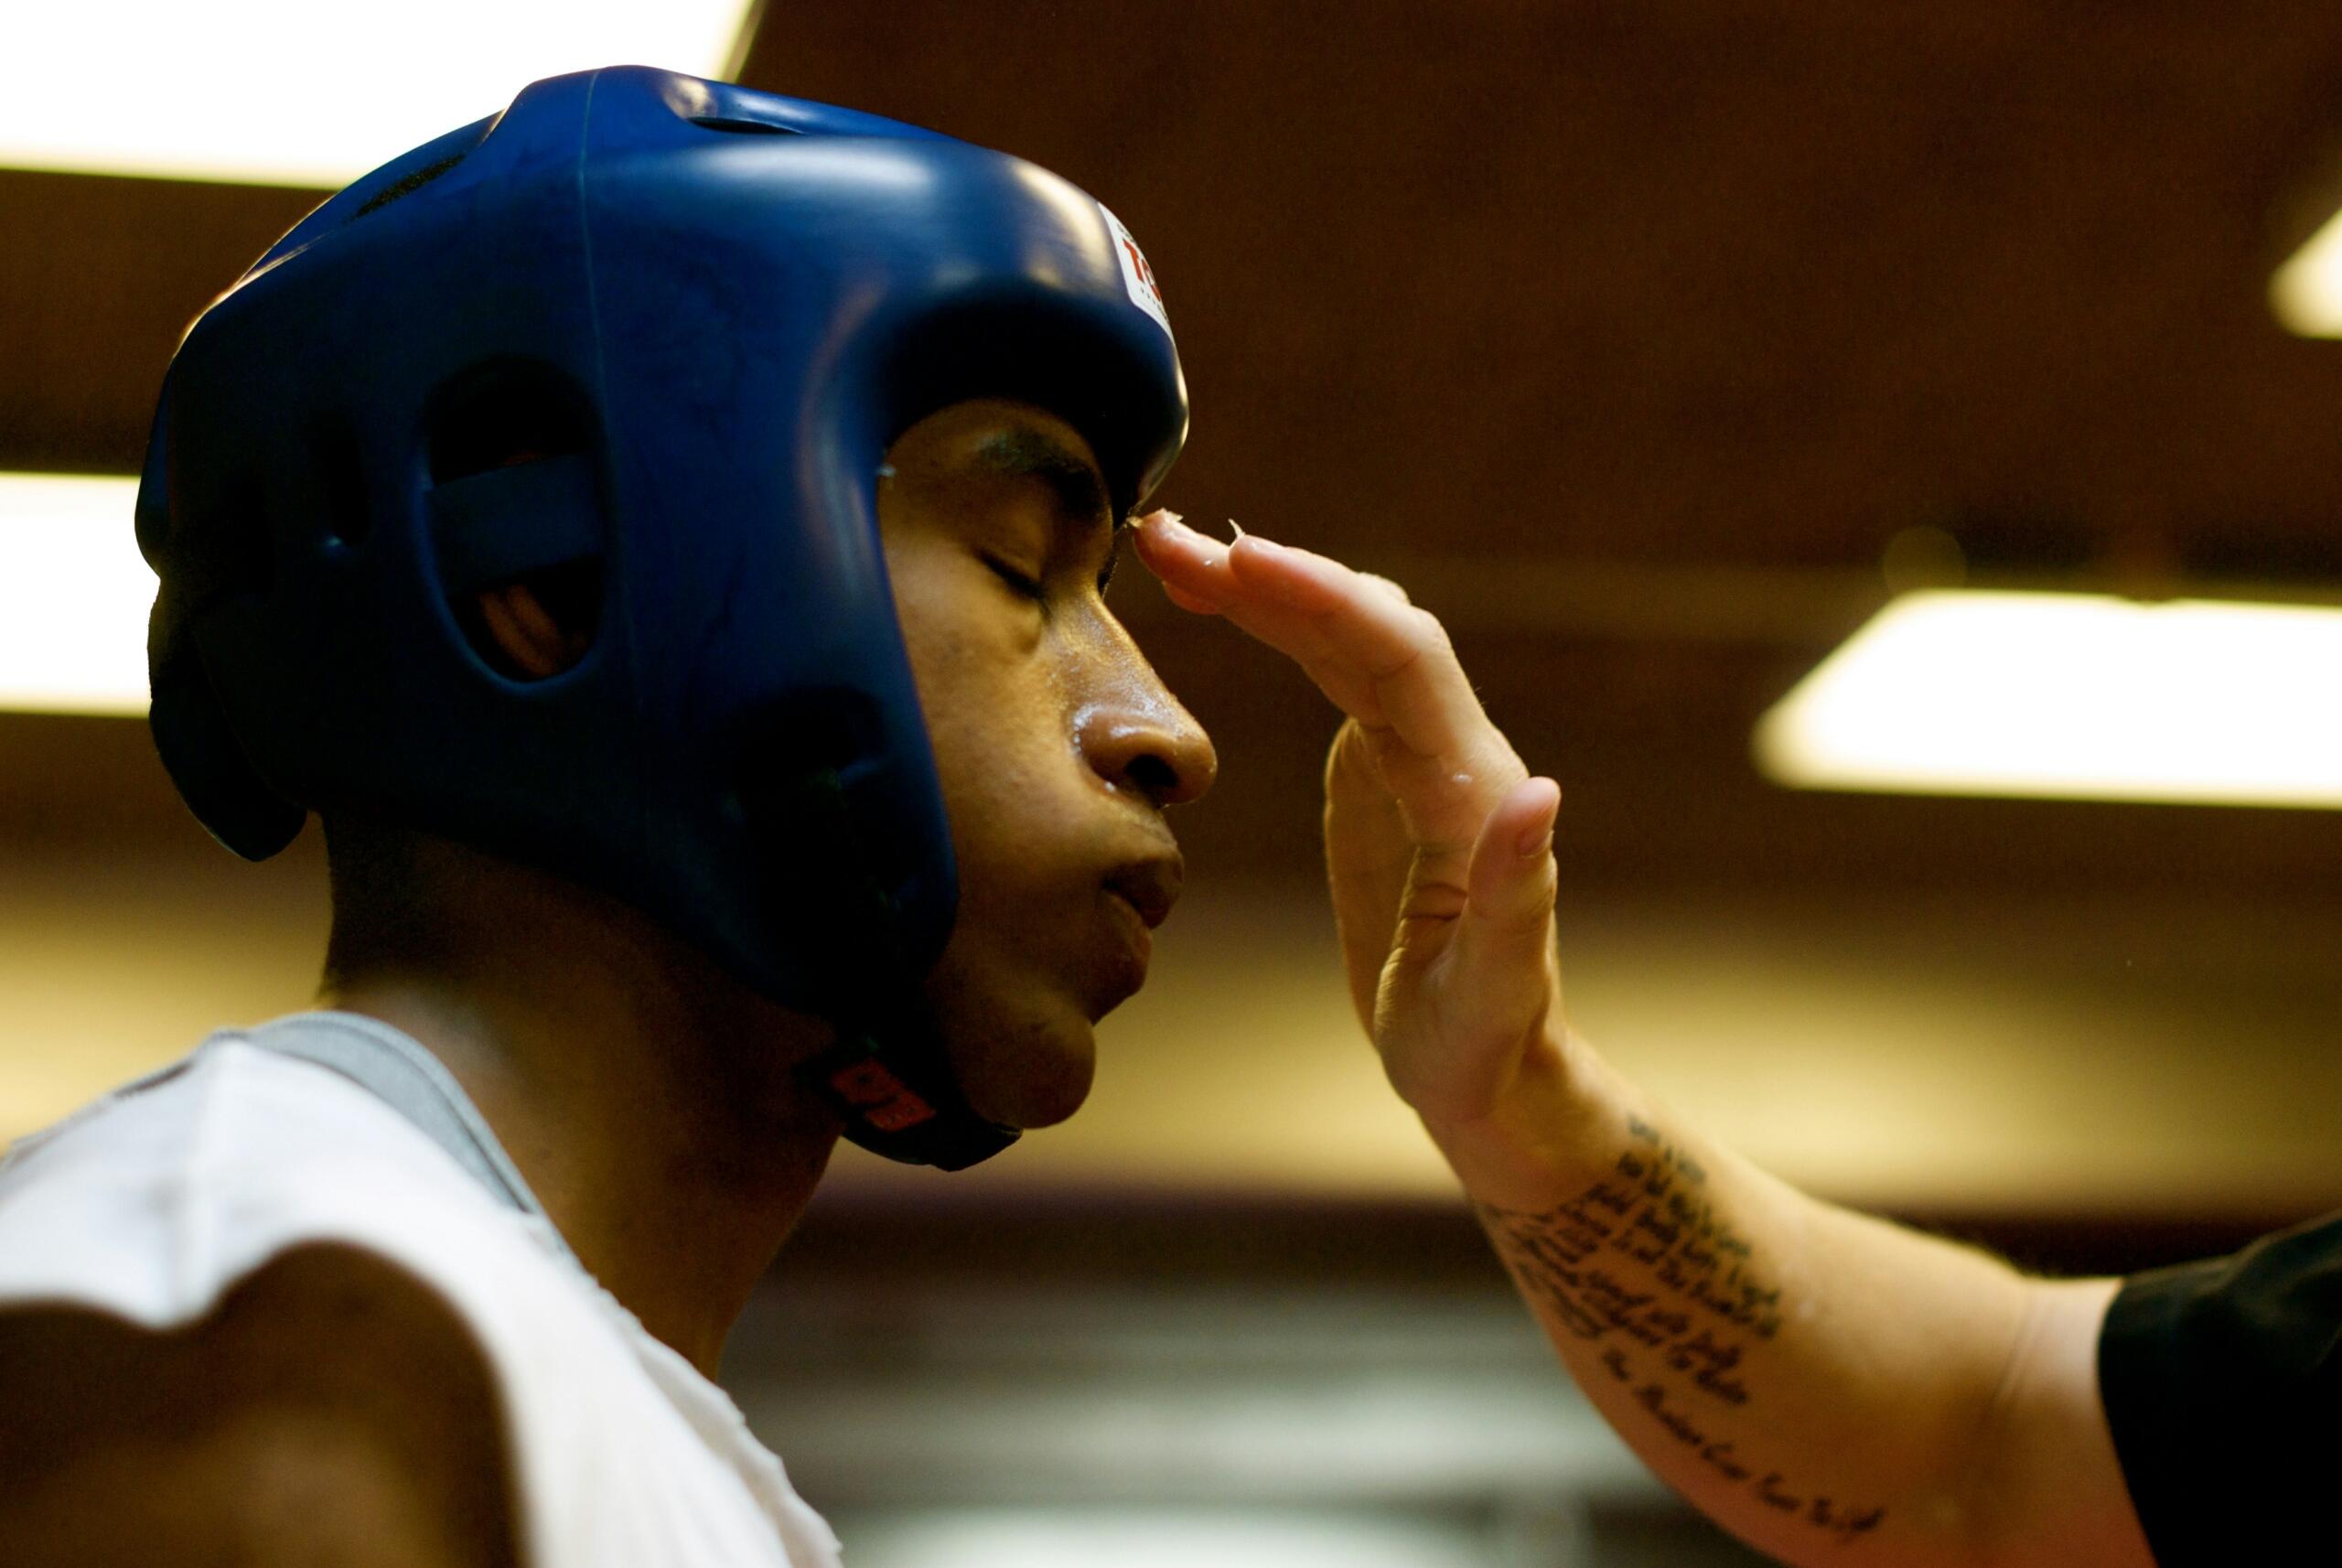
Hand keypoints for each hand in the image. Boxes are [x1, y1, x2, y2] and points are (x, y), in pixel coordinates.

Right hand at [1131, 512, 1567, 1133]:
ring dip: (1266, 587)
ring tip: (1172, 552)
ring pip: (1343, 637)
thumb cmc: (1487, 1047)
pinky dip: (1273, 625)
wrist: (1490, 1074)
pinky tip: (1219, 598)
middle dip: (1275, 574)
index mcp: (1471, 792)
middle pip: (1365, 627)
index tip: (1241, 561)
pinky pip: (1329, 668)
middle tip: (1169, 542)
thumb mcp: (1495, 994)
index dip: (1322, 601)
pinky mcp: (1379, 770)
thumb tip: (1541, 791)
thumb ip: (1519, 898)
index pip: (1399, 661)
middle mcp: (1450, 753)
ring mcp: (1413, 755)